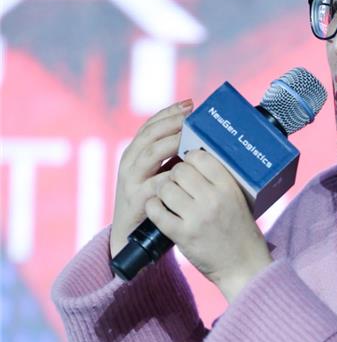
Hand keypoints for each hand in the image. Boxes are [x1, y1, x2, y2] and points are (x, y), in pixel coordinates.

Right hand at [109, 99, 193, 257]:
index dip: (169, 112)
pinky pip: (154, 184)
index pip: (151, 125)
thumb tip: (201, 140)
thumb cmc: (154, 204)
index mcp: (135, 154)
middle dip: (171, 122)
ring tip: (187, 137)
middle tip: (190, 115)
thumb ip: (173, 159)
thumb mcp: (160, 176)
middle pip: (149, 134)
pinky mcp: (135, 200)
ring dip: (169, 142)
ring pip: (149, 154)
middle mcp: (129, 163)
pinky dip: (169, 176)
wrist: (131, 237)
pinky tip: (182, 171)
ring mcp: (130, 181)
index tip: (189, 104)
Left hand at [145, 149, 272, 301]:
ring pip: (165, 188)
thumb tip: (192, 158)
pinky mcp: (183, 235)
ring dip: (164, 192)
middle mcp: (212, 199)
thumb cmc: (241, 231)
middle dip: (175, 176)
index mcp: (228, 187)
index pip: (199, 156)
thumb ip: (218, 181)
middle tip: (179, 187)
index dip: (189, 160)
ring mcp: (196, 218)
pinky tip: (160, 210)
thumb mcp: (238, 199)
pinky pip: (156, 210)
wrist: (244, 266)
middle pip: (179, 171)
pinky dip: (154, 207)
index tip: (189, 168)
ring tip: (170, 200)